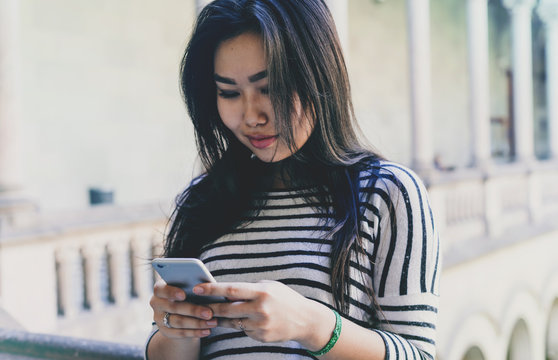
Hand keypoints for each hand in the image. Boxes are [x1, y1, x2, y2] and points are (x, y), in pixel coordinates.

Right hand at [149, 279, 218, 338]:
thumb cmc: (188, 293)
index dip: (171, 292)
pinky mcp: (165, 331)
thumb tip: (207, 286)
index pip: (161, 289)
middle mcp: (156, 303)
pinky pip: (180, 333)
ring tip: (212, 322)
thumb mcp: (188, 287)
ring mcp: (159, 319)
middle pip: (173, 307)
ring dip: (197, 323)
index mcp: (160, 289)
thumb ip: (193, 286)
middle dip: (193, 310)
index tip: (184, 295)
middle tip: (209, 313)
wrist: (181, 311)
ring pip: (178, 322)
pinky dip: (195, 332)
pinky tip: (207, 331)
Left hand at [193, 280, 328, 344]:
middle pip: (227, 309)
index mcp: (262, 292)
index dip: (212, 289)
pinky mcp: (261, 337)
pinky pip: (243, 330)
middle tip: (197, 304)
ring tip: (215, 313)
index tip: (198, 288)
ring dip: (222, 318)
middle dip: (210, 307)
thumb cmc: (285, 299)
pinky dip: (241, 325)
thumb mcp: (270, 286)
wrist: (305, 320)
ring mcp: (260, 325)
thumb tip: (226, 291)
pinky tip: (247, 320)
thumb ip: (249, 288)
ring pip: (232, 322)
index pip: (231, 290)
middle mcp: (260, 309)